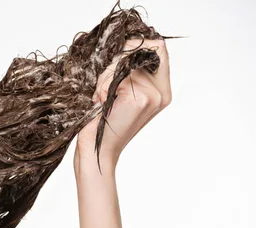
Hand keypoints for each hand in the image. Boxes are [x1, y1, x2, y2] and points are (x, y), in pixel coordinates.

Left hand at [74, 38, 171, 171]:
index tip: (116, 59)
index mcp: (162, 91)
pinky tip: (100, 103)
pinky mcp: (140, 99)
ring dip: (104, 77)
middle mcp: (162, 93)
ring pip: (125, 62)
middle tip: (103, 83)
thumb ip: (129, 73)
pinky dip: (101, 86)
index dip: (136, 45)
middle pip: (141, 49)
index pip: (159, 48)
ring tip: (100, 98)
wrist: (96, 152)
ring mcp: (153, 95)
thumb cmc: (101, 123)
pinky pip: (116, 75)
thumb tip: (125, 45)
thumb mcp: (119, 95)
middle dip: (116, 60)